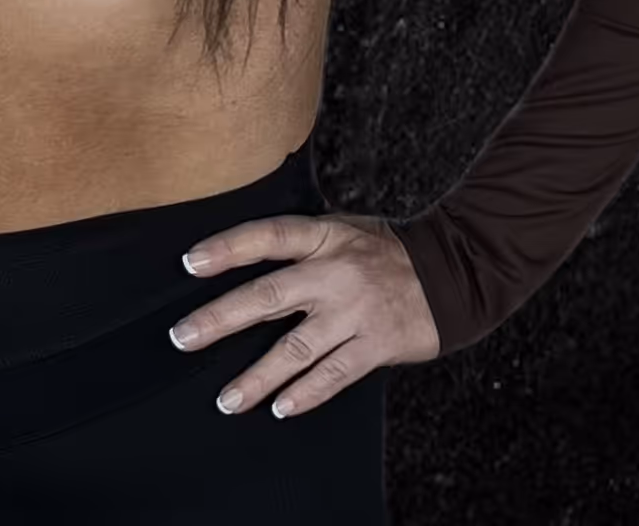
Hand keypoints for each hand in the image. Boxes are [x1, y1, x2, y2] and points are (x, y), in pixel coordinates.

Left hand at [168, 211, 439, 418]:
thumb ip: (303, 245)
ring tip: (227, 399)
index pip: (267, 237)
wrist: (453, 271)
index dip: (228, 248)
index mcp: (325, 236)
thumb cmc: (387, 251)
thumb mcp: (344, 230)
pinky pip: (333, 375)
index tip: (191, 263)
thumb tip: (247, 262)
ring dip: (258, 377)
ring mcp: (355, 311)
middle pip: (268, 295)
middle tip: (184, 338)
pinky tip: (280, 407)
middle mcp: (335, 272)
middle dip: (221, 318)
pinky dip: (306, 393)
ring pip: (296, 348)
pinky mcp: (376, 344)